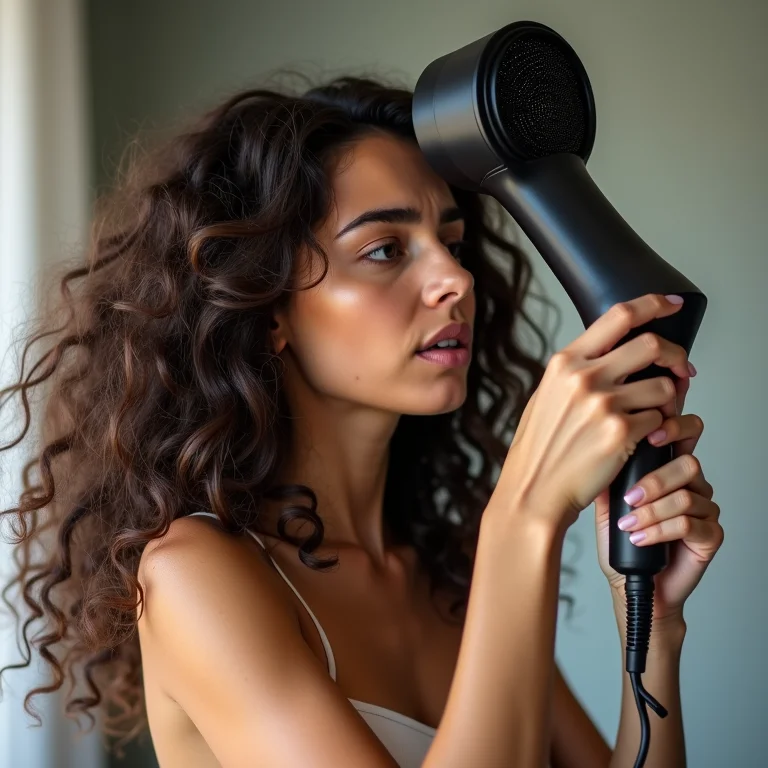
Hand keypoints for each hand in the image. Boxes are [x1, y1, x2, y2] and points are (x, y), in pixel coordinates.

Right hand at [495, 293, 692, 533]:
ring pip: (664, 386)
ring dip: (668, 401)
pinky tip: (642, 440)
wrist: (534, 490)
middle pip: (651, 345)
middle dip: (676, 355)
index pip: (619, 316)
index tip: (670, 304)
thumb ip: (577, 371)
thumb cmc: (539, 449)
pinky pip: (660, 420)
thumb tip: (612, 354)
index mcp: (565, 362)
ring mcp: (603, 404)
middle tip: (681, 369)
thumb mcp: (546, 396)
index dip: (653, 305)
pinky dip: (658, 430)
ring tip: (653, 416)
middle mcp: (584, 377)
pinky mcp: (621, 433)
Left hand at [594, 373, 723, 626]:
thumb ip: (606, 470)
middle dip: (656, 478)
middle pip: (689, 462)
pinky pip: (689, 523)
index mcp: (666, 468)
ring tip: (628, 524)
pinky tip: (639, 537)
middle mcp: (689, 484)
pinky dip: (659, 530)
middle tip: (631, 495)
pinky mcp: (710, 535)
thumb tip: (594, 437)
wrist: (629, 583)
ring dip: (652, 510)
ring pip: (687, 495)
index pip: (683, 432)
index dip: (674, 426)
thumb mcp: (604, 501)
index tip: (650, 433)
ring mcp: (703, 509)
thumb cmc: (619, 543)